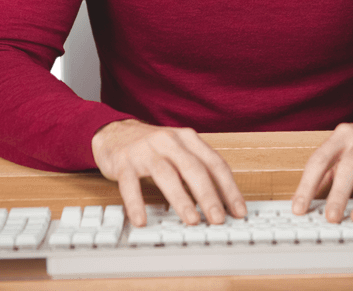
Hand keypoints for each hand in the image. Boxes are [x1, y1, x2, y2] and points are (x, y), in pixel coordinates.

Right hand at [91, 119, 246, 226]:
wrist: (114, 132)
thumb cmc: (153, 147)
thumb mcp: (179, 150)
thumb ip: (197, 171)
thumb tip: (221, 203)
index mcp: (188, 139)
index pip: (214, 163)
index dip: (229, 188)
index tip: (239, 210)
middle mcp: (169, 141)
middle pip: (194, 169)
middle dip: (208, 196)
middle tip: (218, 218)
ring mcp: (145, 150)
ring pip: (167, 175)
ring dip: (181, 200)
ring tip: (192, 220)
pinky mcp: (124, 161)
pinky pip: (130, 184)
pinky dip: (137, 203)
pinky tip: (142, 220)